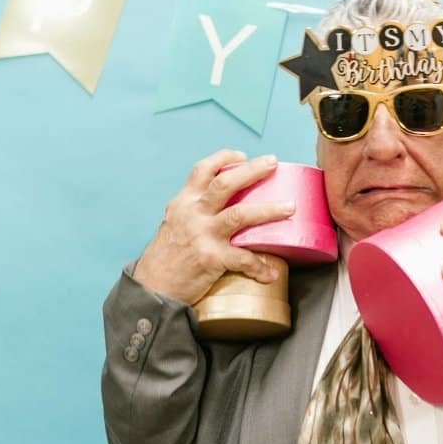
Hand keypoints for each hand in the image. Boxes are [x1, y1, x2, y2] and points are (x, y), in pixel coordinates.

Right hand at [132, 150, 295, 303]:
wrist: (152, 288)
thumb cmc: (166, 256)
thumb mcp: (174, 222)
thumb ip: (194, 210)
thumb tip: (223, 202)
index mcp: (184, 202)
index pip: (203, 170)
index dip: (225, 158)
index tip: (243, 155)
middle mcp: (193, 214)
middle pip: (225, 184)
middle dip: (252, 170)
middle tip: (273, 163)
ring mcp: (203, 235)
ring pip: (241, 214)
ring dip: (269, 210)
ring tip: (290, 207)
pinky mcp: (211, 258)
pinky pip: (243, 260)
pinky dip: (260, 267)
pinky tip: (271, 273)